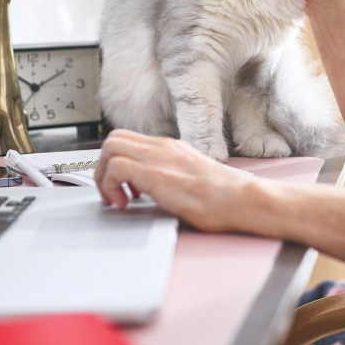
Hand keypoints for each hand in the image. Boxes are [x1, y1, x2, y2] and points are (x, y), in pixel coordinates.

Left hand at [94, 130, 255, 230]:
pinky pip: (116, 168)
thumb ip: (170, 176)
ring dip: (103, 176)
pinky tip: (125, 204)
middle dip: (102, 167)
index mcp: (171, 148)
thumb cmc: (223, 197)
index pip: (129, 140)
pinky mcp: (157, 174)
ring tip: (115, 199)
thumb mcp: (191, 178)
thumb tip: (152, 189)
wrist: (242, 200)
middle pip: (114, 139)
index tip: (119, 185)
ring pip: (110, 149)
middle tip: (111, 191)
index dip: (115, 161)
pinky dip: (111, 186)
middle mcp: (163, 148)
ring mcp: (160, 158)